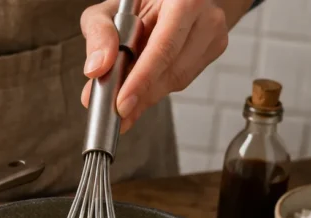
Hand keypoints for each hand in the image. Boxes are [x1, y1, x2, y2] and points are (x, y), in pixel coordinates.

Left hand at [80, 0, 235, 132]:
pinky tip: (139, 91)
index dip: (142, 79)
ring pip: (178, 79)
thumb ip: (99, 34)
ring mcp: (213, 33)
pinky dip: (156, 88)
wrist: (165, 0)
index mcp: (183, 0)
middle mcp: (205, 16)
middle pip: (172, 69)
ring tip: (122, 103)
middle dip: (140, 95)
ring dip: (147, 95)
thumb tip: (97, 69)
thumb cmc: (135, 4)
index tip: (122, 104)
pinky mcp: (212, 49)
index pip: (164, 47)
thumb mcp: (109, 10)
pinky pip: (181, 79)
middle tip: (115, 112)